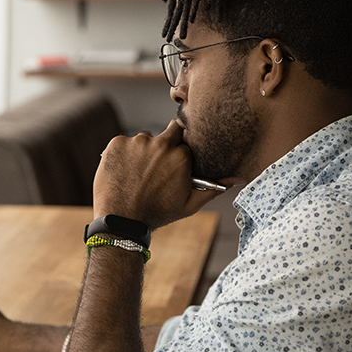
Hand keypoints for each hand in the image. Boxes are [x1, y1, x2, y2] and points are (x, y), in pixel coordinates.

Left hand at [93, 120, 222, 228]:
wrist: (121, 220)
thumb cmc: (157, 214)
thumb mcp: (190, 204)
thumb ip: (213, 188)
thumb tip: (234, 178)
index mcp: (181, 156)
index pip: (186, 142)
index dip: (181, 151)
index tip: (175, 161)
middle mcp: (161, 144)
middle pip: (171, 130)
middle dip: (168, 141)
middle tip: (159, 160)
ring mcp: (137, 142)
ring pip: (146, 138)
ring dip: (144, 150)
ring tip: (138, 172)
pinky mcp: (117, 143)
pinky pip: (124, 143)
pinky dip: (124, 153)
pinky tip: (124, 171)